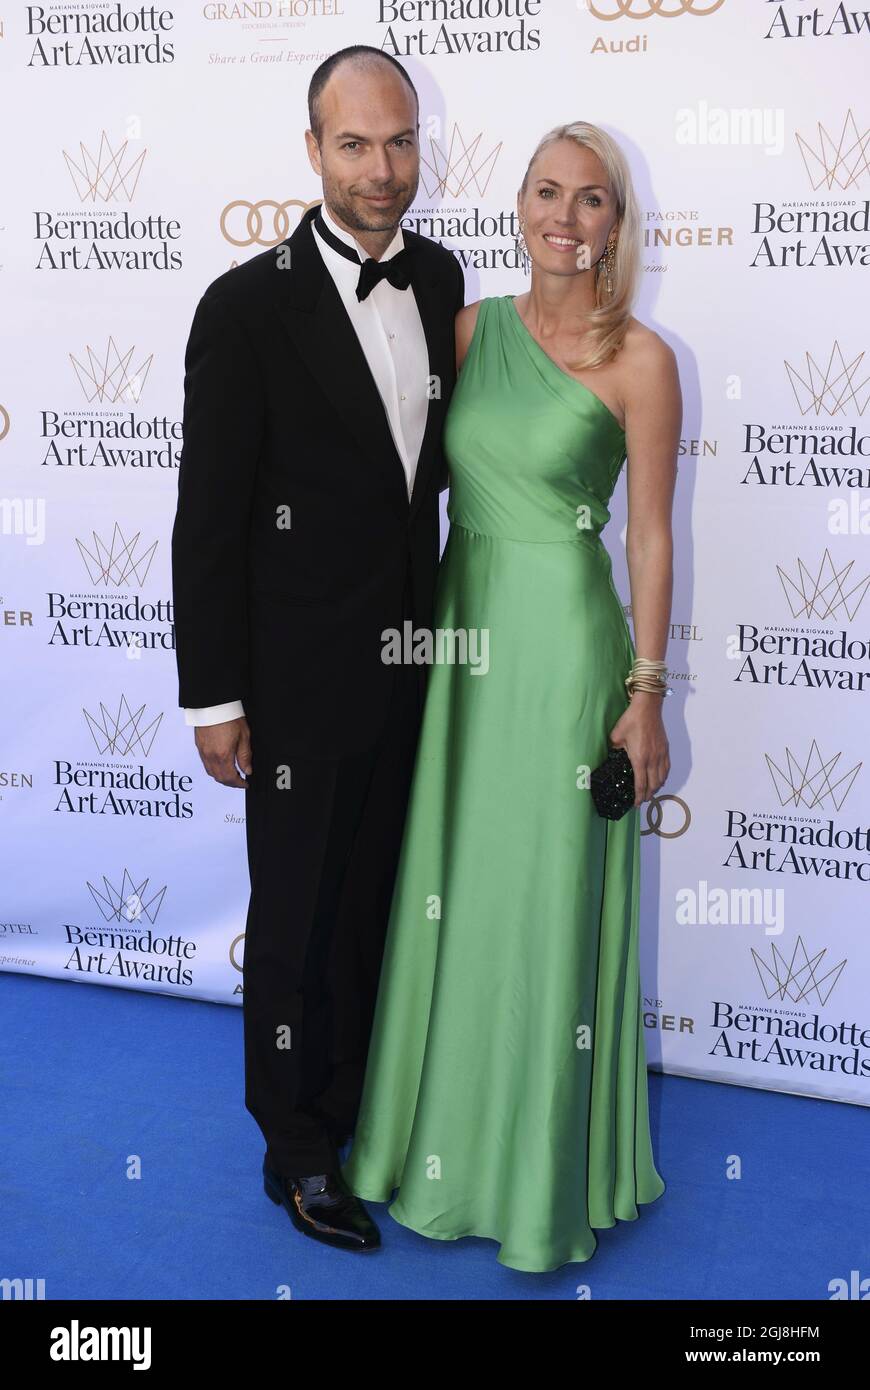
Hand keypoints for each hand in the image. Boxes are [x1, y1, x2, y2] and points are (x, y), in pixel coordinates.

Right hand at [193, 716, 251, 788]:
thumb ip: (245, 756)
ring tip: (231, 773)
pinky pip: (205, 763)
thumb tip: (247, 770)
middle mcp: (210, 756)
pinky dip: (213, 768)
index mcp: (223, 755)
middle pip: (219, 778)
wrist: (213, 703)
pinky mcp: (199, 745)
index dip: (239, 784)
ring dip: (221, 776)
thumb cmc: (229, 716)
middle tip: (240, 780)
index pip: (230, 778)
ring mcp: (203, 751)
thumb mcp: (244, 736)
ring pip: (210, 772)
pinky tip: (220, 763)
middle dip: (230, 783)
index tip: (245, 783)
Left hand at [608, 692, 669, 807]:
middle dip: (648, 795)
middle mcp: (652, 759)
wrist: (647, 708)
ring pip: (661, 778)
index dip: (639, 796)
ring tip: (651, 793)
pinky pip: (666, 768)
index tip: (636, 803)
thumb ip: (615, 750)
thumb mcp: (616, 737)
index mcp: (639, 758)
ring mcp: (661, 754)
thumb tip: (612, 756)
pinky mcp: (665, 749)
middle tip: (642, 801)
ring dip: (656, 788)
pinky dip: (664, 777)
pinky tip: (660, 779)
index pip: (640, 784)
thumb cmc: (632, 720)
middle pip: (653, 784)